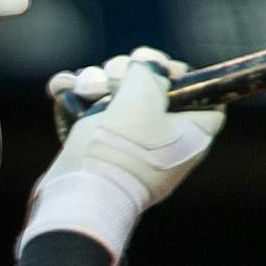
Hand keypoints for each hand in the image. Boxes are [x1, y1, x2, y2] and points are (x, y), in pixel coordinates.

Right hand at [19, 48, 226, 265]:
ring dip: (97, 83)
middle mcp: (165, 145)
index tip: (159, 68)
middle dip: (129, 74)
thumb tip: (145, 68)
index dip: (183, 75)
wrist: (79, 198)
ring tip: (83, 85)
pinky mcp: (98, 155)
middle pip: (155, 93)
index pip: (204, 97)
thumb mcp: (143, 96)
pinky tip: (62, 88)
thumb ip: (150, 71)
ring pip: (118, 101)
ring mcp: (129, 151)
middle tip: (114, 75)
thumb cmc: (119, 149)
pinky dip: (77, 101)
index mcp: (191, 135)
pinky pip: (92, 118)